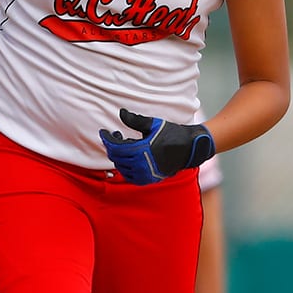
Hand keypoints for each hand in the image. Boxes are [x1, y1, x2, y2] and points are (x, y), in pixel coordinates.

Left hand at [99, 108, 215, 184]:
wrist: (189, 148)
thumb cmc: (172, 133)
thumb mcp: (153, 124)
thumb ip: (135, 120)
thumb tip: (121, 113)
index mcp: (141, 150)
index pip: (115, 147)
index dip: (107, 139)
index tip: (104, 132)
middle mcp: (141, 165)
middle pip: (116, 158)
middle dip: (112, 146)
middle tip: (114, 136)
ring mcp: (145, 174)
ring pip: (121, 168)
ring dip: (118, 157)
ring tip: (123, 145)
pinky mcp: (148, 179)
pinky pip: (130, 176)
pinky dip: (125, 167)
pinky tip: (129, 158)